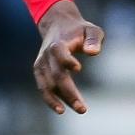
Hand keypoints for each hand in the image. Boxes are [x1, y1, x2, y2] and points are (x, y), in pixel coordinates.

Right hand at [33, 0, 104, 114]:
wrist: (57, 24)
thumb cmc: (79, 30)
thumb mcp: (92, 30)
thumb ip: (94, 40)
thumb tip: (93, 53)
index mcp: (58, 43)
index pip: (59, 53)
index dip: (67, 60)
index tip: (78, 68)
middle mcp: (47, 55)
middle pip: (56, 75)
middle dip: (69, 92)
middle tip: (83, 108)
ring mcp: (41, 63)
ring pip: (48, 85)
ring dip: (61, 99)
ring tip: (78, 109)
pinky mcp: (39, 70)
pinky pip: (43, 87)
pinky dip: (50, 99)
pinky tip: (61, 109)